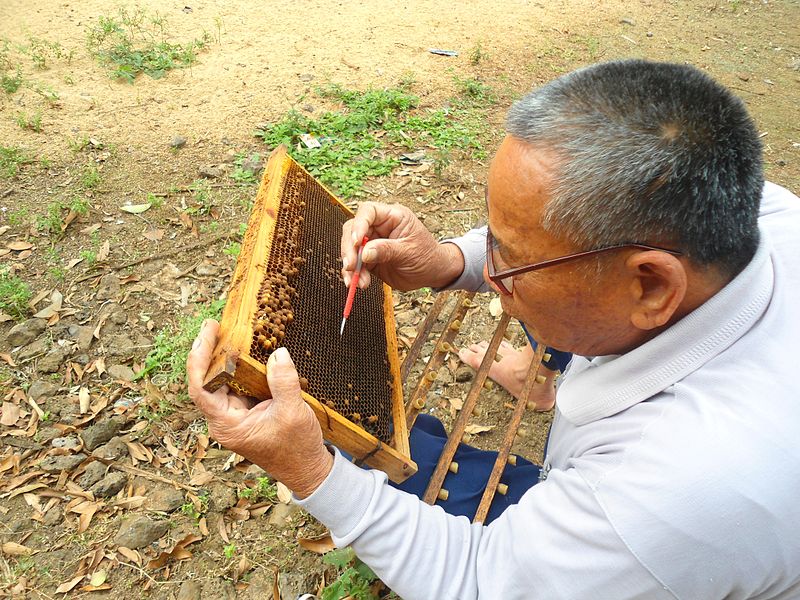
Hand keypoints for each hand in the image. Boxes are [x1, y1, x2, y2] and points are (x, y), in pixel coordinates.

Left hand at [187, 320, 332, 498]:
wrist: (309, 469)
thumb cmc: (297, 449)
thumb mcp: (292, 412)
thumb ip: (283, 382)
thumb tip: (278, 353)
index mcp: (226, 424)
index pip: (199, 387)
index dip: (198, 358)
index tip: (207, 333)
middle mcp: (225, 419)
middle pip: (207, 380)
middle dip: (211, 352)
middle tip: (216, 325)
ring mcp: (235, 415)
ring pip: (223, 381)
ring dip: (226, 358)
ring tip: (230, 332)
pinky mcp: (247, 411)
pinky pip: (239, 385)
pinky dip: (242, 367)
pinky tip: (249, 351)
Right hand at [340, 202, 464, 290]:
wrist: (432, 273)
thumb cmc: (426, 257)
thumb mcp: (408, 252)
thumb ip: (386, 250)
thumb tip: (364, 252)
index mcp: (392, 217)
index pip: (368, 211)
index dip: (359, 224)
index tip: (357, 242)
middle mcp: (380, 227)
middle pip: (353, 230)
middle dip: (349, 249)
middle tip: (351, 266)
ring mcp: (372, 242)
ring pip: (351, 248)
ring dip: (351, 266)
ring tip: (356, 282)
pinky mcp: (369, 258)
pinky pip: (356, 264)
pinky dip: (354, 275)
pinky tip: (360, 284)